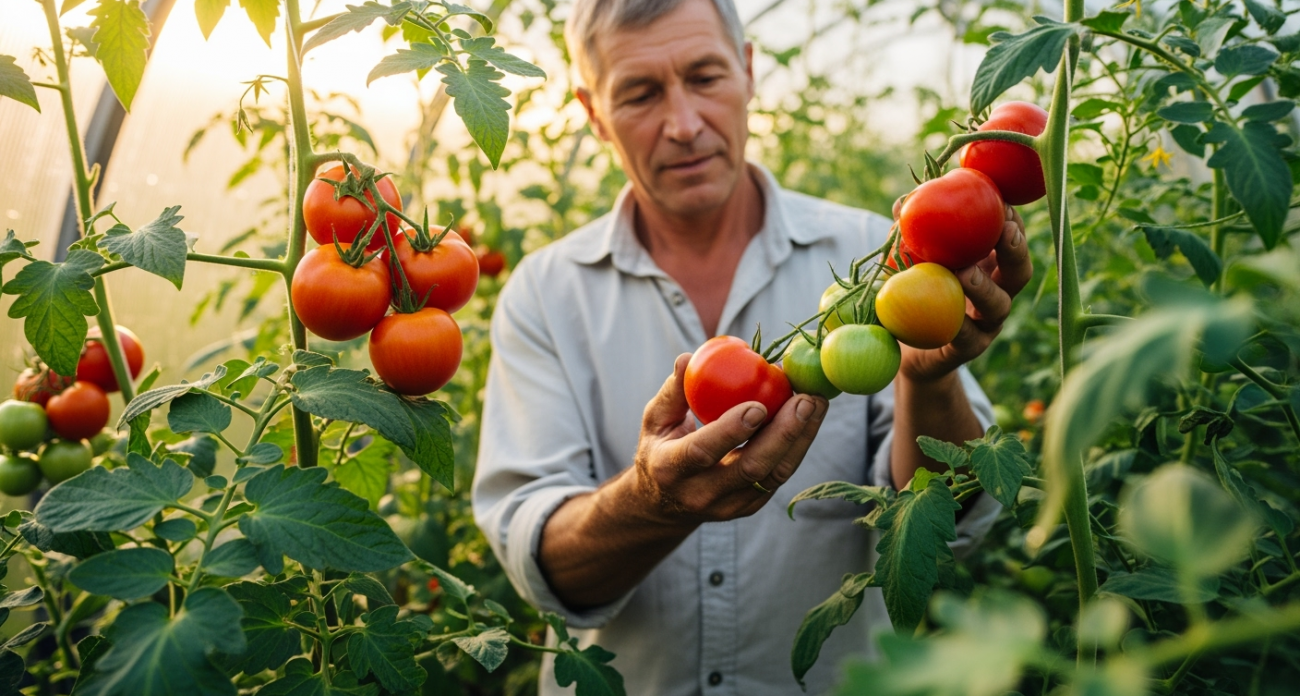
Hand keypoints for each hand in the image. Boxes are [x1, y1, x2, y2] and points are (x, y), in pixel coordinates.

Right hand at [633, 353, 828, 523]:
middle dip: (783, 434)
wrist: (664, 503)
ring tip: (817, 404)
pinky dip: (797, 446)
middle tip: (805, 399)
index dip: (732, 430)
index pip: (703, 452)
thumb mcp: (655, 420)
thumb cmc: (660, 448)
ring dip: (800, 439)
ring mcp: (728, 506)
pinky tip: (809, 418)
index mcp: (670, 468)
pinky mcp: (749, 507)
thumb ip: (673, 391)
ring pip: (773, 476)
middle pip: (750, 469)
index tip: (759, 405)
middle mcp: (700, 493)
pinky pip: (779, 477)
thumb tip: (689, 358)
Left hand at [890, 202, 1033, 382]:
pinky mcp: (970, 349)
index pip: (1011, 239)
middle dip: (1016, 248)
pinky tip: (949, 318)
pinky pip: (969, 338)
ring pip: (999, 305)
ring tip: (965, 273)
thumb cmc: (914, 294)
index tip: (1003, 201)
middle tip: (1004, 229)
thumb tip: (901, 203)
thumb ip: (910, 235)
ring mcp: (987, 323)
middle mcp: (997, 292)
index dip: (1012, 220)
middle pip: (1019, 271)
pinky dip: (959, 326)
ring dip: (985, 287)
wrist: (907, 348)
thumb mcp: (910, 262)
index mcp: (989, 266)